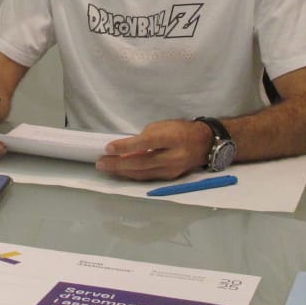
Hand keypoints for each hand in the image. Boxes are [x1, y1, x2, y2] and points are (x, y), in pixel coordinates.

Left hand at [95, 119, 209, 180]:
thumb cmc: (180, 130)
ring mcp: (172, 170)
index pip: (146, 143)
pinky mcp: (170, 178)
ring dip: (122, 172)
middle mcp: (173, 156)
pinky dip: (132, 175)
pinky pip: (147, 178)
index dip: (126, 147)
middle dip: (118, 164)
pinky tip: (121, 172)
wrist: (204, 143)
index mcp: (172, 138)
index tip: (108, 148)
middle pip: (141, 163)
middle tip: (100, 163)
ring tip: (106, 168)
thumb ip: (146, 137)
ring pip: (142, 174)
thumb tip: (126, 149)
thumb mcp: (163, 126)